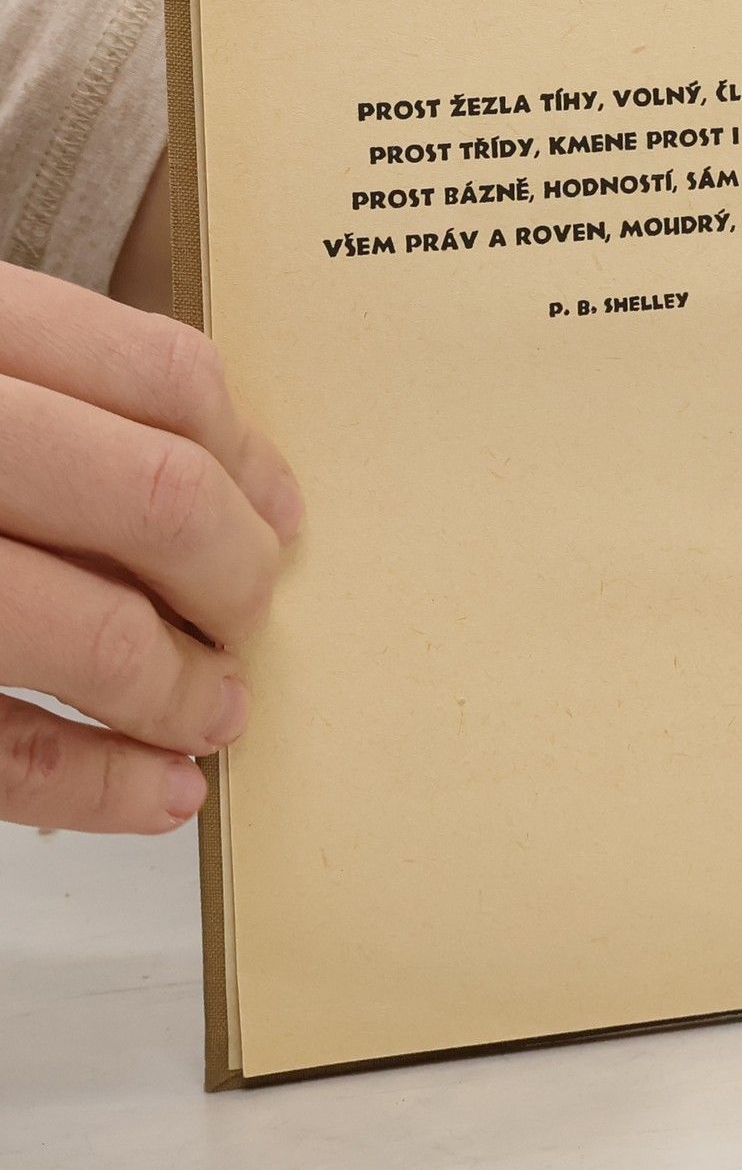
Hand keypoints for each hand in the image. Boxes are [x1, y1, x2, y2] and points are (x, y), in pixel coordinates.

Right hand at [0, 262, 300, 831]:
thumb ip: (51, 390)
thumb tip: (220, 484)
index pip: (163, 377)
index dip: (250, 458)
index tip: (285, 517)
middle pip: (159, 499)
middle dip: (235, 578)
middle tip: (251, 614)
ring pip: (95, 633)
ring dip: (183, 691)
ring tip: (217, 712)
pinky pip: (2, 749)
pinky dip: (94, 783)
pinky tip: (157, 792)